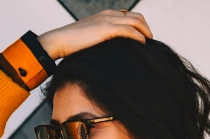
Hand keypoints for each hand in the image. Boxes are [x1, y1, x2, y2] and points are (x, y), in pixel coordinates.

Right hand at [38, 9, 153, 60]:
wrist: (59, 41)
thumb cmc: (72, 45)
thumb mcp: (90, 39)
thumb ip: (102, 41)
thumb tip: (110, 53)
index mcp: (105, 15)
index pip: (129, 16)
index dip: (140, 26)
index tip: (145, 38)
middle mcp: (108, 14)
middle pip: (137, 16)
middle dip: (146, 28)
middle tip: (150, 41)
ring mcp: (108, 20)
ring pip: (136, 21)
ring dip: (146, 32)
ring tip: (149, 44)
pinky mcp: (107, 29)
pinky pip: (129, 30)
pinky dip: (139, 37)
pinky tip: (143, 45)